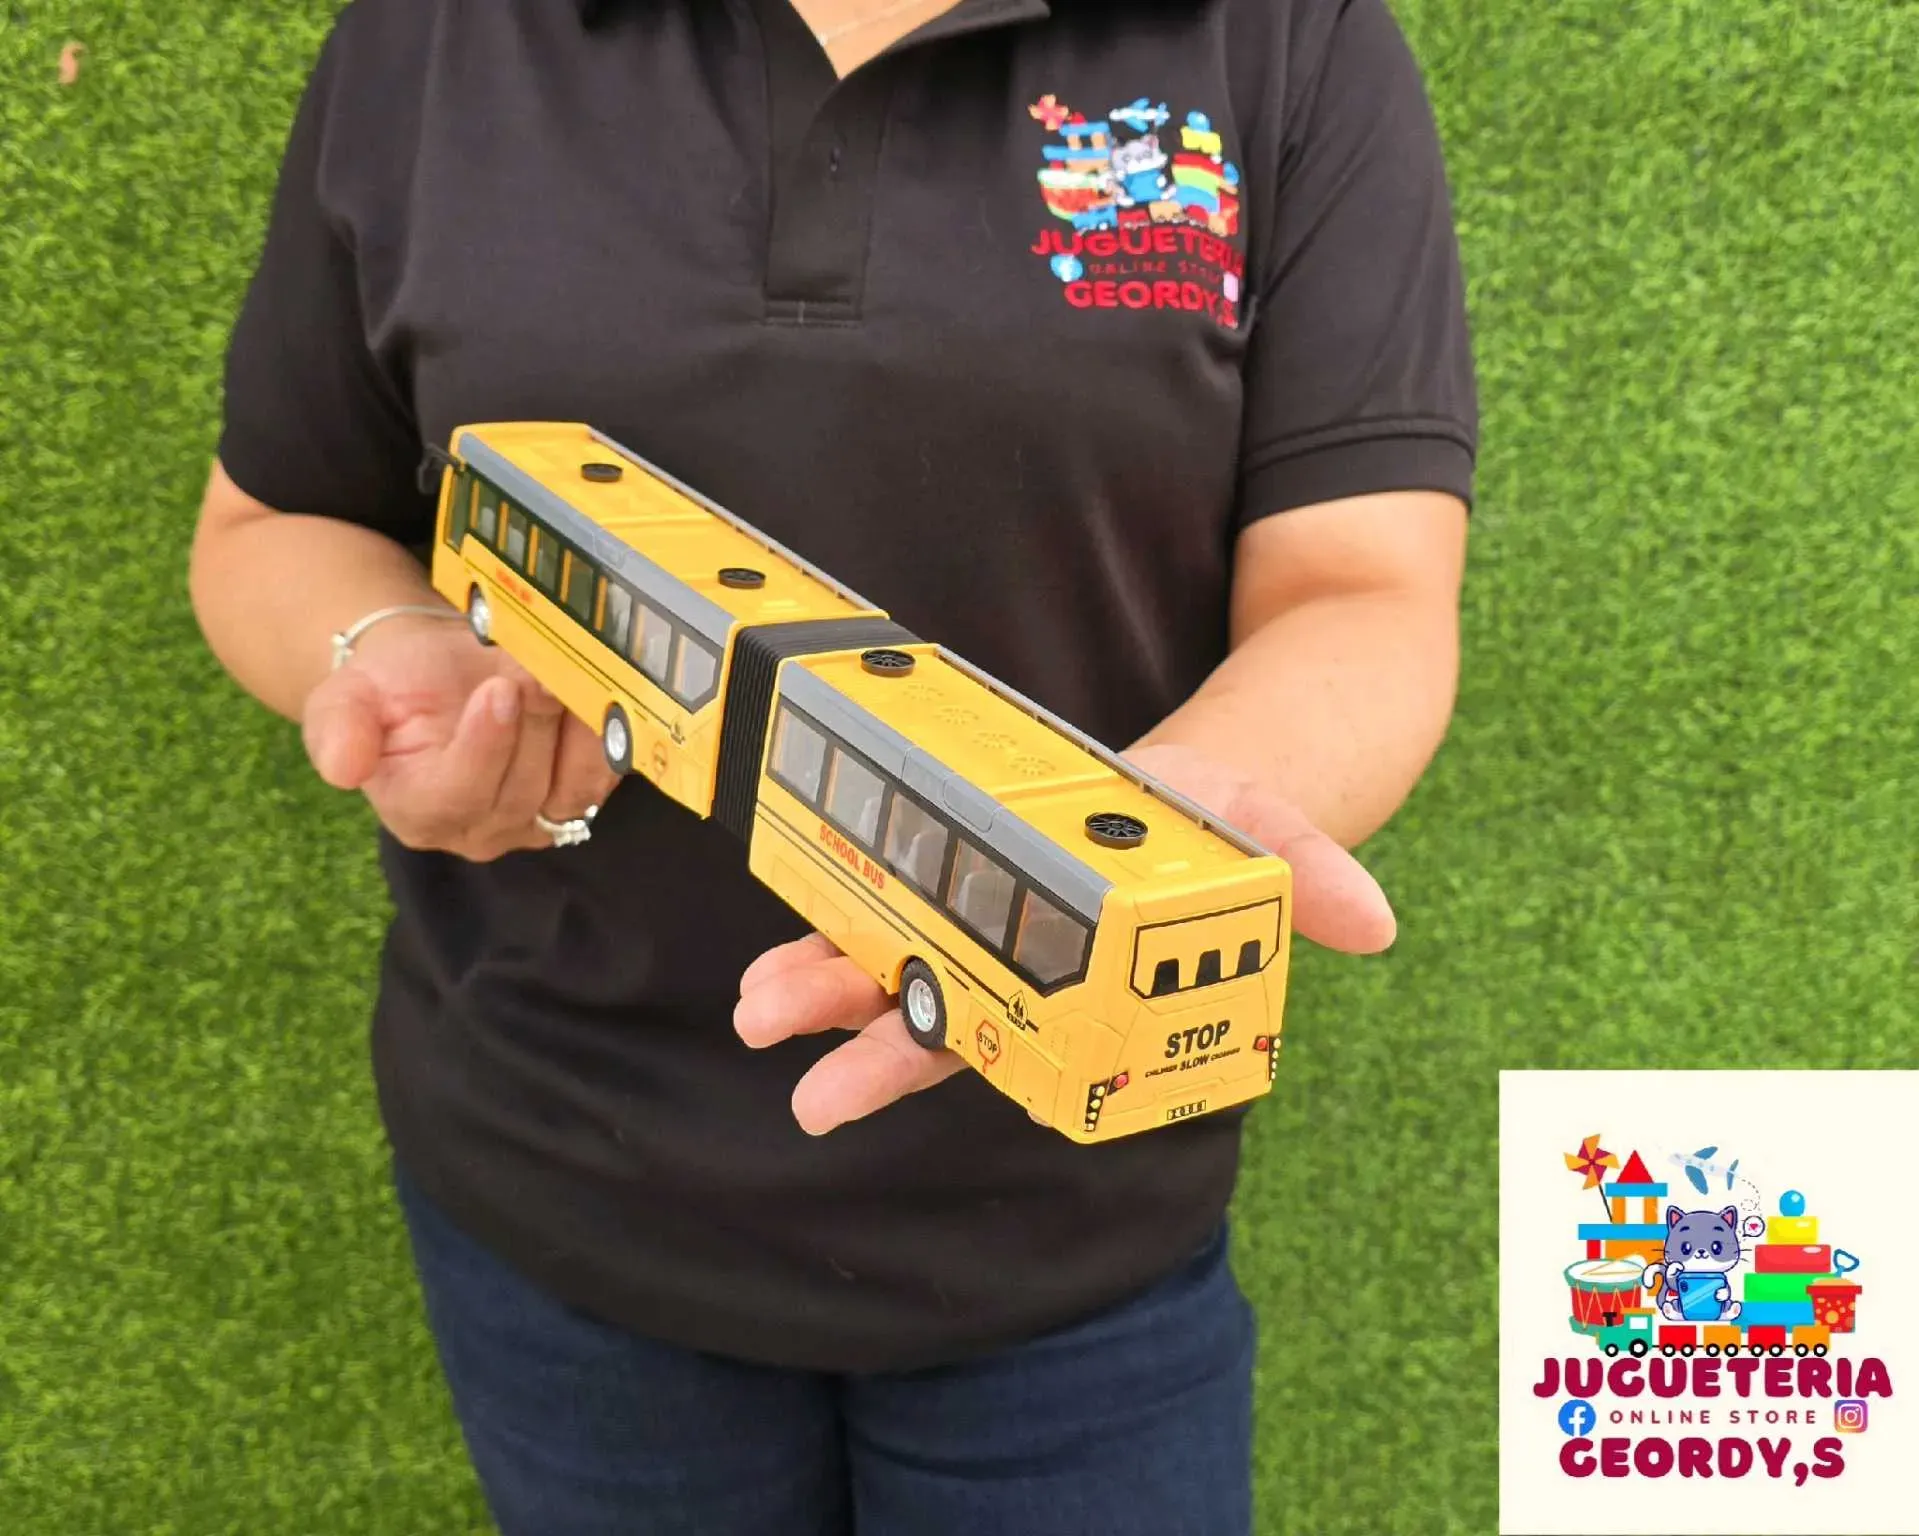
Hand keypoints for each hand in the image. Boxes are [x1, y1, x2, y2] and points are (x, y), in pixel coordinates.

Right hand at [299, 609, 618, 858]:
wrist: (435, 674)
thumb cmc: (390, 687)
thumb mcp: (345, 698)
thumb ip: (337, 731)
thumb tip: (341, 769)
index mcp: (418, 812)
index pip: (458, 794)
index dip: (484, 746)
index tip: (499, 689)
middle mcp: (479, 829)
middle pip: (521, 787)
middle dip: (535, 719)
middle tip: (539, 662)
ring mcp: (533, 820)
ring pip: (569, 787)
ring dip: (576, 729)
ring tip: (570, 673)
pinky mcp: (574, 798)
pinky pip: (601, 777)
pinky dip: (604, 736)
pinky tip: (598, 692)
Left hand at [733, 740, 1396, 1134]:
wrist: (1180, 785)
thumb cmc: (1216, 822)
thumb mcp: (1266, 833)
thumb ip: (1310, 877)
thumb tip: (1377, 928)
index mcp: (1091, 966)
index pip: (1026, 1027)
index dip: (960, 1051)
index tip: (892, 1077)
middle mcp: (1025, 957)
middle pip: (944, 1014)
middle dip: (877, 1054)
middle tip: (815, 1101)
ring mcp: (977, 911)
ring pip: (895, 962)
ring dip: (826, 987)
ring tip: (757, 1012)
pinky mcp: (947, 863)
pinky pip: (879, 898)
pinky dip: (828, 923)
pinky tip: (774, 952)